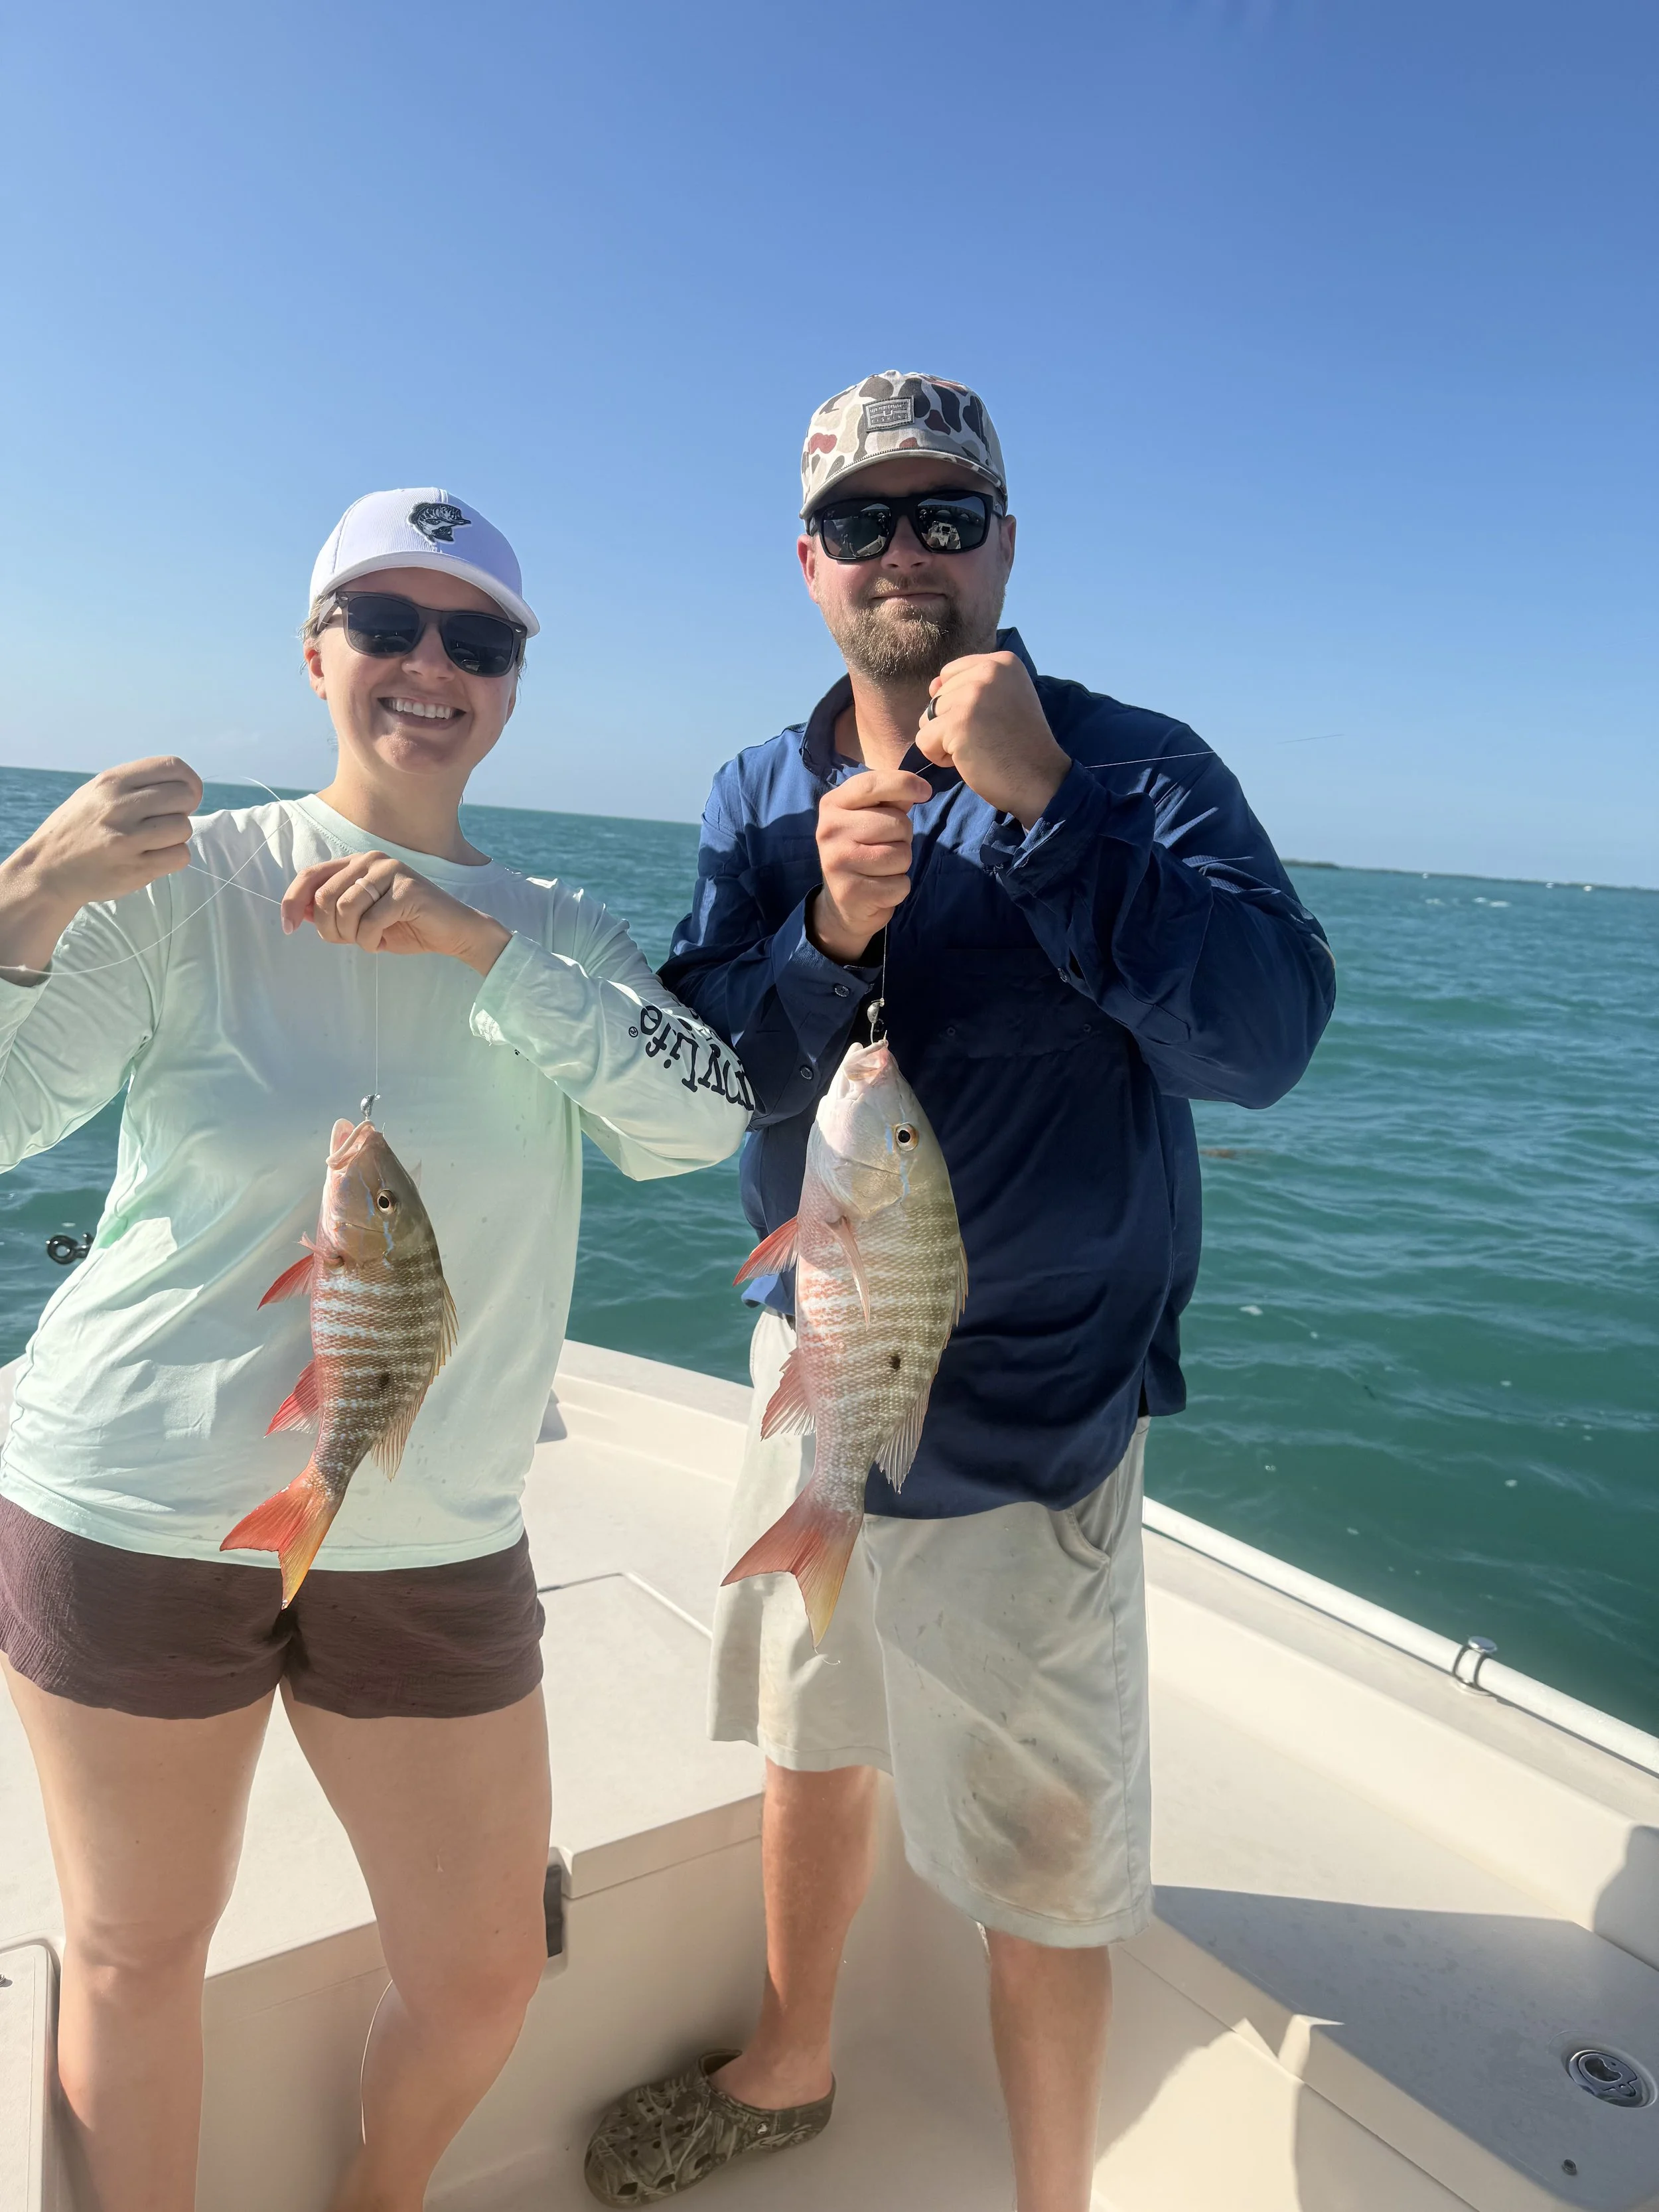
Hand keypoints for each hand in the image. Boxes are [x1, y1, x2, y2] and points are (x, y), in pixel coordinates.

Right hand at [0, 756, 202, 974]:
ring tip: (153, 841)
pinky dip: (173, 858)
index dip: (188, 782)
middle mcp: (118, 806)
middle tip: (165, 821)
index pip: (173, 767)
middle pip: (185, 796)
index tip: (182, 797)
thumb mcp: (96, 793)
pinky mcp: (135, 869)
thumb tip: (185, 784)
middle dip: (184, 809)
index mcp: (111, 781)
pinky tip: (152, 857)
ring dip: (176, 836)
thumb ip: (136, 784)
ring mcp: (126, 839)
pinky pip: (180, 856)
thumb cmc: (79, 828)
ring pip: (184, 828)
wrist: (47, 870)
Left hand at [281, 852, 510, 976]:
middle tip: (347, 941)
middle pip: (323, 896)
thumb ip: (331, 912)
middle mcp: (372, 860)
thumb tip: (295, 913)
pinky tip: (382, 943)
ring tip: (369, 941)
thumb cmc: (406, 926)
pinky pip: (370, 922)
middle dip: (328, 928)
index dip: (292, 901)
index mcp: (358, 863)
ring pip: (344, 908)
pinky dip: (370, 942)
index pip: (310, 875)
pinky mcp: (407, 890)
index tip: (288, 927)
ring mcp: (391, 871)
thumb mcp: (360, 920)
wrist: (453, 933)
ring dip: (351, 936)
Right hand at [810, 768, 931, 963]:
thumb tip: (915, 789)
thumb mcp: (868, 817)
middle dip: (903, 836)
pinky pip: (900, 884)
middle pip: (896, 823)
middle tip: (886, 846)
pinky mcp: (851, 892)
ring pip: (901, 854)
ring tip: (882, 867)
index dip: (905, 784)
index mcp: (832, 805)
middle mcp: (829, 830)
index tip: (925, 792)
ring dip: (902, 864)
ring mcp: (837, 862)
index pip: (872, 784)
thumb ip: (889, 799)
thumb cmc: (862, 850)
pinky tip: (881, 887)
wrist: (842, 904)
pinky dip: (899, 888)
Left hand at [916, 652, 1068, 829]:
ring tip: (978, 749)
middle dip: (951, 723)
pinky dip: (939, 757)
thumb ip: (970, 686)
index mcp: (1002, 662)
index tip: (988, 722)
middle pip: (937, 696)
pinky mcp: (958, 723)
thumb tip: (932, 685)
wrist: (1040, 780)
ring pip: (927, 718)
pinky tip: (968, 761)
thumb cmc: (1019, 745)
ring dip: (945, 741)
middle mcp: (988, 671)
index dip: (958, 704)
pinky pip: (924, 740)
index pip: (950, 674)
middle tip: (986, 739)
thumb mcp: (1003, 701)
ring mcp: (973, 696)